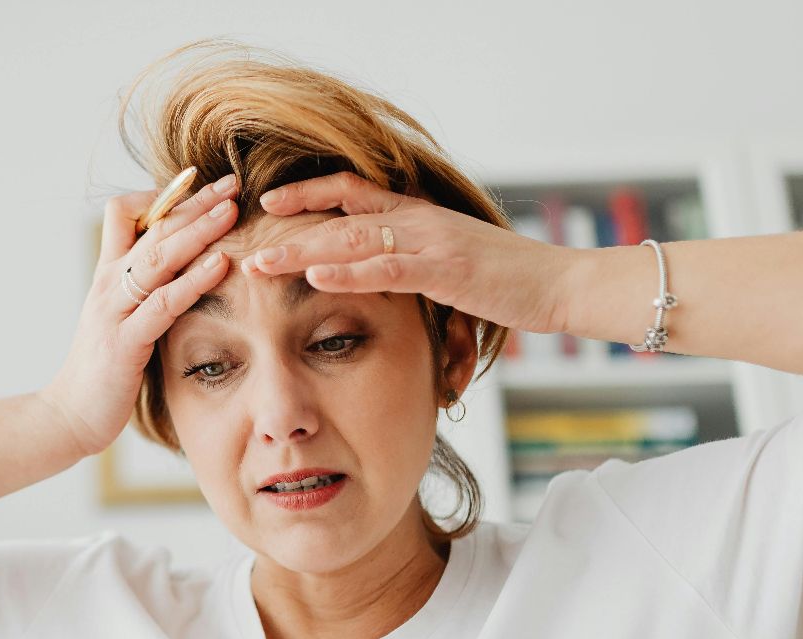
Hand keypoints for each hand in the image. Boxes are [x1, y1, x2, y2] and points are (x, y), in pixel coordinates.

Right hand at [37, 171, 240, 458]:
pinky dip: (193, 280)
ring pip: (159, 257)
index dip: (162, 197)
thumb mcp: (119, 320)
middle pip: (152, 228)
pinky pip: (164, 303)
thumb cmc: (101, 371)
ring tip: (231, 209)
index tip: (200, 187)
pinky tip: (221, 264)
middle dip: (194, 202)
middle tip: (232, 182)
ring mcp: (114, 311)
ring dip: (198, 229)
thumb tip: (179, 273)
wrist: (68, 416)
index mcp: (107, 276)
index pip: (125, 214)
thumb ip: (142, 293)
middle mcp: (108, 285)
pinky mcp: (125, 342)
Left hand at [244, 171, 577, 336]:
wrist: (561, 284)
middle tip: (242, 239)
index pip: (350, 191)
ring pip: (352, 239)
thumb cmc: (506, 279)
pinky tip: (317, 276)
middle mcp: (417, 220)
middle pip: (338, 213)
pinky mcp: (446, 270)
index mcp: (416, 215)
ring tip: (260, 263)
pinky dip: (350, 272)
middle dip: (287, 226)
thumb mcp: (449, 262)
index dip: (306, 193)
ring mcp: (431, 242)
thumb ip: (410, 259)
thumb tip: (374, 270)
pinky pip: (389, 268)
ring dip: (302, 251)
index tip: (267, 202)